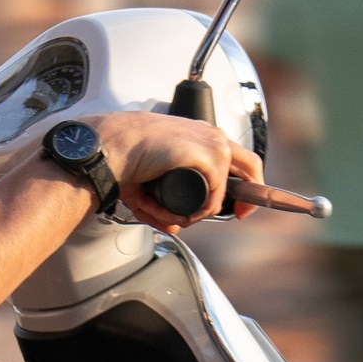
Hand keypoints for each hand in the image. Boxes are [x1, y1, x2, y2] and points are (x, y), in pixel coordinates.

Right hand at [88, 111, 264, 231]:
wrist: (112, 146)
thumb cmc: (123, 156)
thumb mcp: (149, 182)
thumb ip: (161, 204)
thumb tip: (174, 226)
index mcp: (198, 134)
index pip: (233, 157)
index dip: (240, 183)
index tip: (234, 206)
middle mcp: (211, 135)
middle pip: (250, 166)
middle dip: (250, 195)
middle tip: (238, 214)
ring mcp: (214, 144)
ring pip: (224, 189)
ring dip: (203, 211)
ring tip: (178, 216)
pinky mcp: (211, 156)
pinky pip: (215, 196)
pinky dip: (200, 211)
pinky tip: (182, 213)